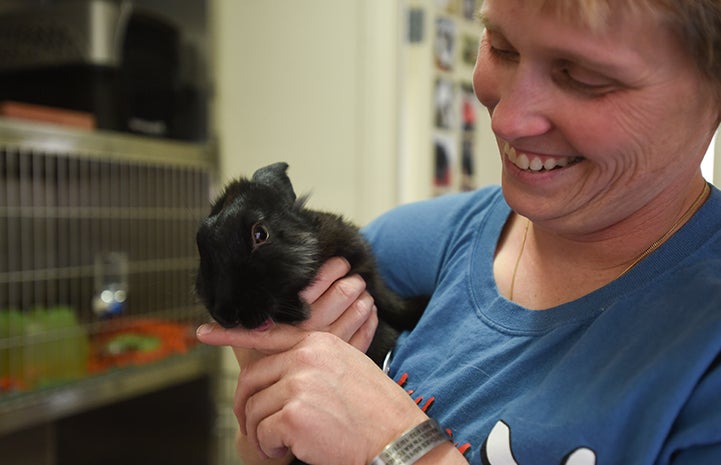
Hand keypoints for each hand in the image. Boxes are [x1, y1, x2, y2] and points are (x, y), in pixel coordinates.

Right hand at [197, 257, 378, 355]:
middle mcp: (310, 331)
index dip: (331, 269)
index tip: (337, 264)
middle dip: (351, 280)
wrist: (268, 397)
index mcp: (288, 316)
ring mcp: (332, 346)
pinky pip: (367, 330)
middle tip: (351, 277)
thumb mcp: (249, 330)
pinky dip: (369, 317)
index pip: (317, 282)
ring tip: (358, 293)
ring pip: (360, 308)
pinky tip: (366, 312)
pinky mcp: (348, 359)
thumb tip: (261, 269)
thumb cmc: (259, 358)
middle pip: (344, 291)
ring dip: (362, 295)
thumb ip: (256, 308)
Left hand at [201, 323, 426, 464]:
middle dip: (247, 408)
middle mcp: (306, 356)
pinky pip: (263, 433)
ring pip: (254, 409)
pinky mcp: (295, 414)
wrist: (396, 438)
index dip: (232, 335)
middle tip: (256, 430)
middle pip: (252, 379)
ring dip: (263, 434)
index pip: (266, 334)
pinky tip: (293, 450)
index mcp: (317, 343)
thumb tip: (275, 374)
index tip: (205, 333)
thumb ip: (310, 363)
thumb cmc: (373, 411)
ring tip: (285, 444)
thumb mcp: (344, 369)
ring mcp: (299, 383)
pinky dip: (272, 448)